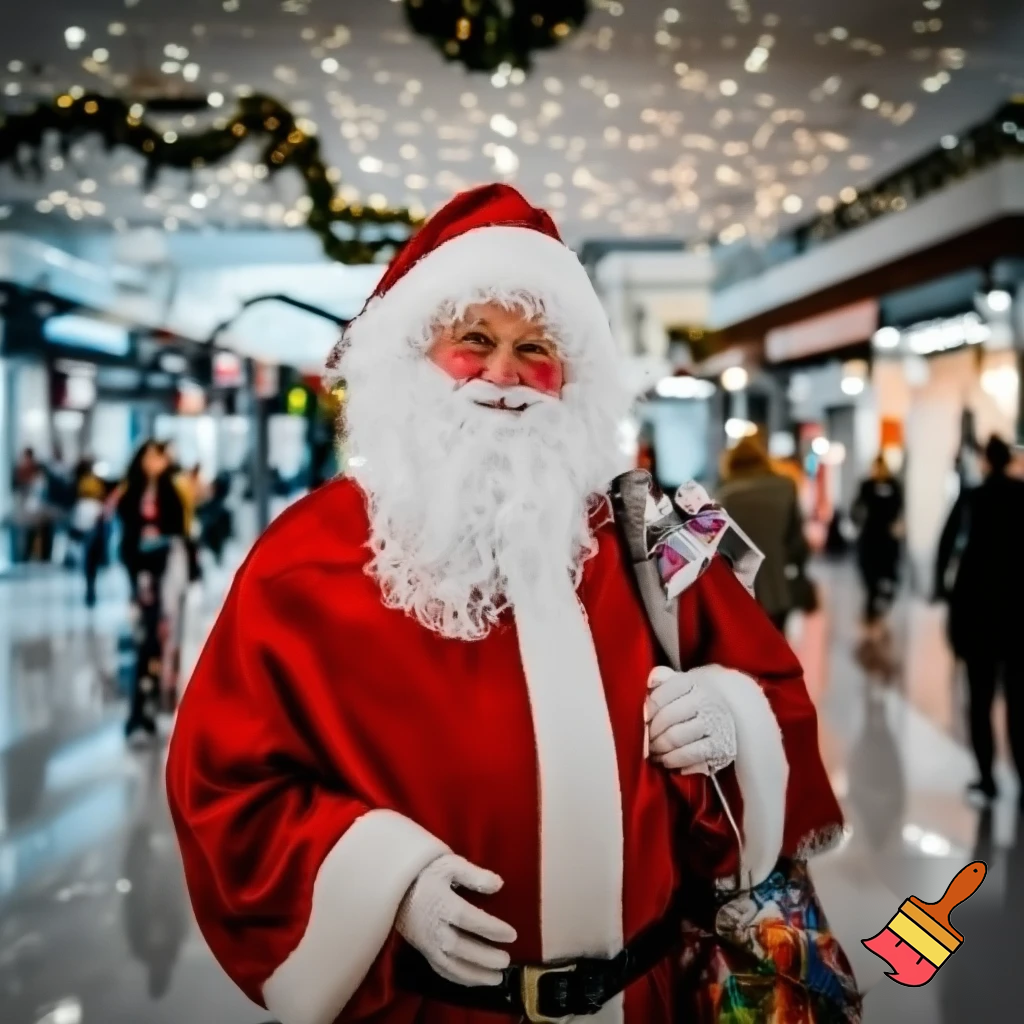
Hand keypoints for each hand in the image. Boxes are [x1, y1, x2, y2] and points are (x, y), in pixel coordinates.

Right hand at [395, 853, 516, 986]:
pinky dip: (458, 978)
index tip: (511, 934)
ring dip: (474, 975)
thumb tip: (499, 884)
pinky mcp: (423, 950)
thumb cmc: (427, 871)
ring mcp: (426, 942)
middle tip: (506, 960)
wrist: (396, 884)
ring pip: (450, 964)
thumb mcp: (450, 864)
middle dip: (484, 957)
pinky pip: (440, 969)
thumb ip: (474, 875)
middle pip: (459, 947)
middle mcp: (432, 927)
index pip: (468, 919)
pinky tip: (474, 980)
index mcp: (441, 903)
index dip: (490, 929)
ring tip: (496, 978)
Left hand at [646, 666, 737, 774]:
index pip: (660, 696)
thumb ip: (661, 678)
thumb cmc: (692, 699)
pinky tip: (665, 759)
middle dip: (650, 732)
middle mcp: (706, 701)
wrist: (725, 713)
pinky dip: (671, 760)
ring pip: (675, 738)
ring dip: (658, 748)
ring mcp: (715, 725)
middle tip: (643, 739)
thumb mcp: (679, 682)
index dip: (645, 711)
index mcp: (692, 682)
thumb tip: (650, 681)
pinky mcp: (719, 748)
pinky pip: (688, 756)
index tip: (640, 720)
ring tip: (652, 750)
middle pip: (666, 718)